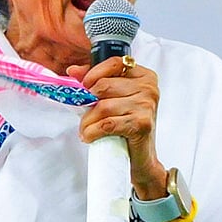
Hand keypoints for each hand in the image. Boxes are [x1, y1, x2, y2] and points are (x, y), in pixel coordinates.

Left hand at [67, 55, 166, 195]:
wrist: (141, 158)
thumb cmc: (126, 126)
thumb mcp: (113, 99)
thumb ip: (95, 81)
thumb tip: (73, 71)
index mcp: (143, 76)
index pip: (114, 63)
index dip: (93, 73)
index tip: (83, 86)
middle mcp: (148, 88)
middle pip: (104, 86)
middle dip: (88, 102)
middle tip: (83, 115)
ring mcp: (147, 105)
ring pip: (103, 107)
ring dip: (87, 121)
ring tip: (85, 130)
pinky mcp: (142, 124)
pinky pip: (107, 124)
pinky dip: (93, 132)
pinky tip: (89, 136)